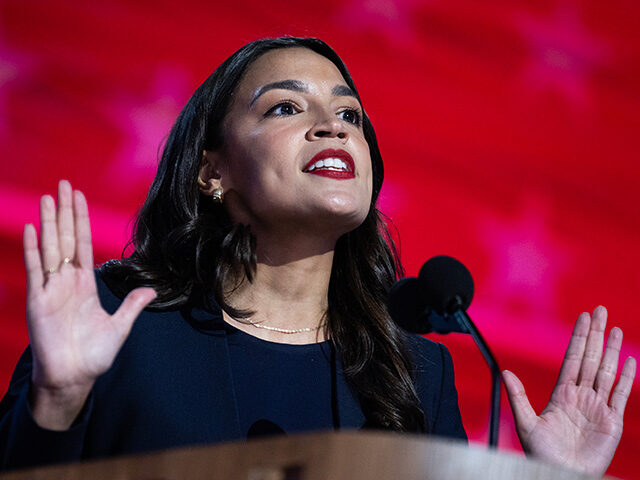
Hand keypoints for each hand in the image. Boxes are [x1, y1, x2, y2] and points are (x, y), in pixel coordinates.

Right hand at [24, 180, 155, 428]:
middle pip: (65, 237)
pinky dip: (34, 249)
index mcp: (84, 284)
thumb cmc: (94, 354)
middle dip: (65, 211)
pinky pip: (35, 270)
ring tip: (48, 197)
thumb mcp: (120, 326)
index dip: (81, 219)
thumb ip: (131, 305)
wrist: (74, 376)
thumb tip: (151, 290)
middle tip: (63, 184)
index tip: (79, 197)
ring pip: (50, 247)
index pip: (82, 243)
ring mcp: (51, 289)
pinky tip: (32, 228)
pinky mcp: (38, 301)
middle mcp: (66, 281)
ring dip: (49, 222)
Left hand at [503, 306, 635, 474]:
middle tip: (601, 311)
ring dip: (612, 350)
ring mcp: (598, 407)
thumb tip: (505, 372)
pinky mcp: (612, 421)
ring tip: (616, 329)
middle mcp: (581, 395)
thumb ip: (518, 396)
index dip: (579, 337)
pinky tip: (629, 360)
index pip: (572, 358)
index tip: (584, 318)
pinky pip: (621, 395)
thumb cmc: (542, 453)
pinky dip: (626, 378)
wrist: (561, 474)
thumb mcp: (526, 423)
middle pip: (591, 358)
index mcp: (561, 393)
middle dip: (596, 334)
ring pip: (607, 371)